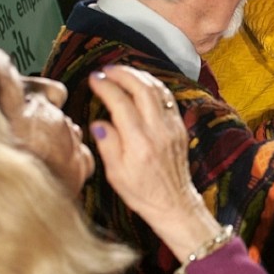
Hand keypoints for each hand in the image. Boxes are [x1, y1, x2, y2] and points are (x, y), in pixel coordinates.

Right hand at [88, 65, 219, 259]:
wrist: (174, 203)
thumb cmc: (142, 192)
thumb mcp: (116, 174)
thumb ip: (107, 144)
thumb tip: (99, 122)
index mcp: (139, 142)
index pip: (121, 103)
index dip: (106, 86)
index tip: (94, 79)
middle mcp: (159, 131)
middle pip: (142, 89)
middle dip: (123, 74)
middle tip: (106, 70)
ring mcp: (173, 127)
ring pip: (158, 90)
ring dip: (139, 76)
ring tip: (122, 72)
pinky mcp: (180, 128)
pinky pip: (168, 99)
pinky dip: (154, 86)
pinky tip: (142, 84)